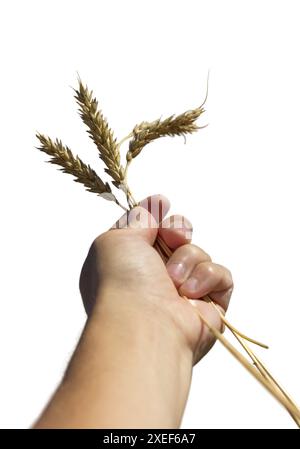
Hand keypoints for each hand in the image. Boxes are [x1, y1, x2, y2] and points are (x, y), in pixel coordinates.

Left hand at [80, 194, 232, 363]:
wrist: (144, 324)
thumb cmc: (122, 281)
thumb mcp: (117, 238)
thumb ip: (137, 218)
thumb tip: (157, 202)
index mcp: (131, 264)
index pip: (150, 232)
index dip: (158, 217)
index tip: (162, 203)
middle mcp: (156, 278)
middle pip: (179, 237)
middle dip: (178, 231)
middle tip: (174, 238)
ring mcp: (183, 292)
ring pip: (200, 253)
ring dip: (188, 259)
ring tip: (173, 280)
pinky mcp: (210, 305)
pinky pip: (221, 275)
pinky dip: (208, 278)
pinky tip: (191, 293)